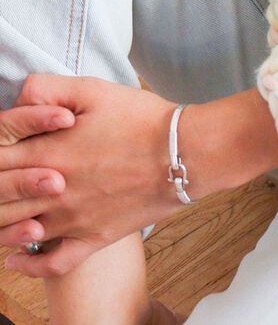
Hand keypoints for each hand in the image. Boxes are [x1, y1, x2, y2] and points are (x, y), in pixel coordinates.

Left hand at [1, 74, 179, 277]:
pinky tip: (16, 258)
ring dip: (2, 222)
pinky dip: (27, 265)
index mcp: (47, 151)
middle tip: (2, 181)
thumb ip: (46, 89)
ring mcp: (71, 219)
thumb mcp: (92, 89)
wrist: (182, 152)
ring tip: (4, 210)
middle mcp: (51, 190)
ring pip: (14, 231)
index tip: (1, 152)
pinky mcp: (92, 238)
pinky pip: (50, 263)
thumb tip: (19, 98)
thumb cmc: (141, 118)